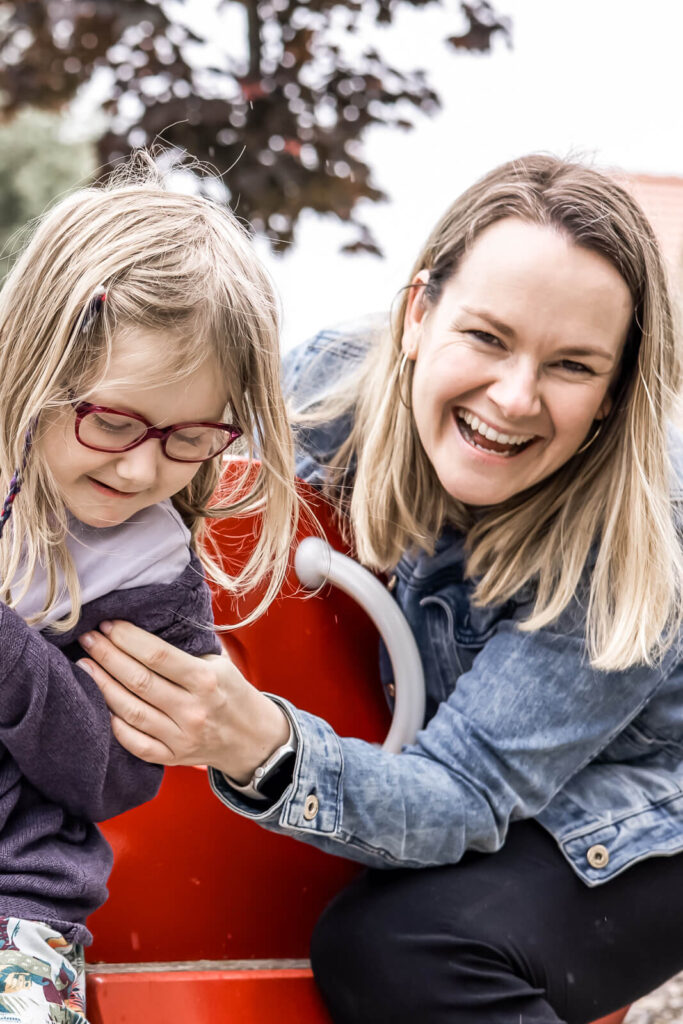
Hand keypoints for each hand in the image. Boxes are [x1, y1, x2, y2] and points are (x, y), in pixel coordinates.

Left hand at [78, 621, 289, 780]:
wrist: (252, 737)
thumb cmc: (230, 692)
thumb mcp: (218, 663)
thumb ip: (184, 651)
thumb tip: (138, 630)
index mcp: (206, 679)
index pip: (157, 655)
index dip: (127, 638)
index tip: (108, 625)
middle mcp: (193, 710)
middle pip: (138, 681)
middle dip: (107, 656)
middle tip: (87, 639)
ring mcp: (181, 737)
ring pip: (130, 711)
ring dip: (102, 686)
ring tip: (85, 666)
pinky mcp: (172, 757)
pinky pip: (134, 743)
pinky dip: (113, 724)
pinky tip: (99, 704)